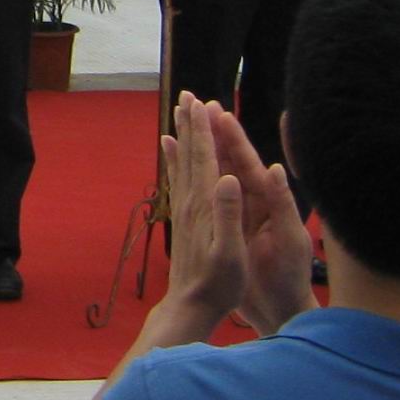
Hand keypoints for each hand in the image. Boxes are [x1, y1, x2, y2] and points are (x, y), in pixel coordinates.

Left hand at [157, 92, 248, 337]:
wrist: (190, 305)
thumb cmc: (218, 284)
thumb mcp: (231, 253)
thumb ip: (230, 216)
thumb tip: (230, 179)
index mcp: (206, 205)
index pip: (205, 159)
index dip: (204, 130)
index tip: (201, 102)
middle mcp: (192, 201)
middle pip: (190, 154)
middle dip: (191, 124)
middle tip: (187, 95)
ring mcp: (185, 208)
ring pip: (182, 161)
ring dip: (183, 135)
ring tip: (179, 111)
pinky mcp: (183, 217)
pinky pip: (177, 178)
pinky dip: (173, 157)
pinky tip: (167, 146)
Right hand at [203, 100, 316, 335]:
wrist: (281, 310)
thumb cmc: (289, 278)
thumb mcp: (291, 241)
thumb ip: (284, 204)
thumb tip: (273, 168)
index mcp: (267, 201)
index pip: (246, 161)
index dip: (232, 136)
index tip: (216, 110)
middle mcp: (252, 201)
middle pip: (228, 159)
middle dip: (212, 131)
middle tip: (196, 101)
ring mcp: (237, 212)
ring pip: (214, 171)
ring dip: (200, 146)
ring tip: (183, 122)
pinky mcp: (225, 224)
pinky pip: (203, 191)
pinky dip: (189, 173)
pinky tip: (176, 160)